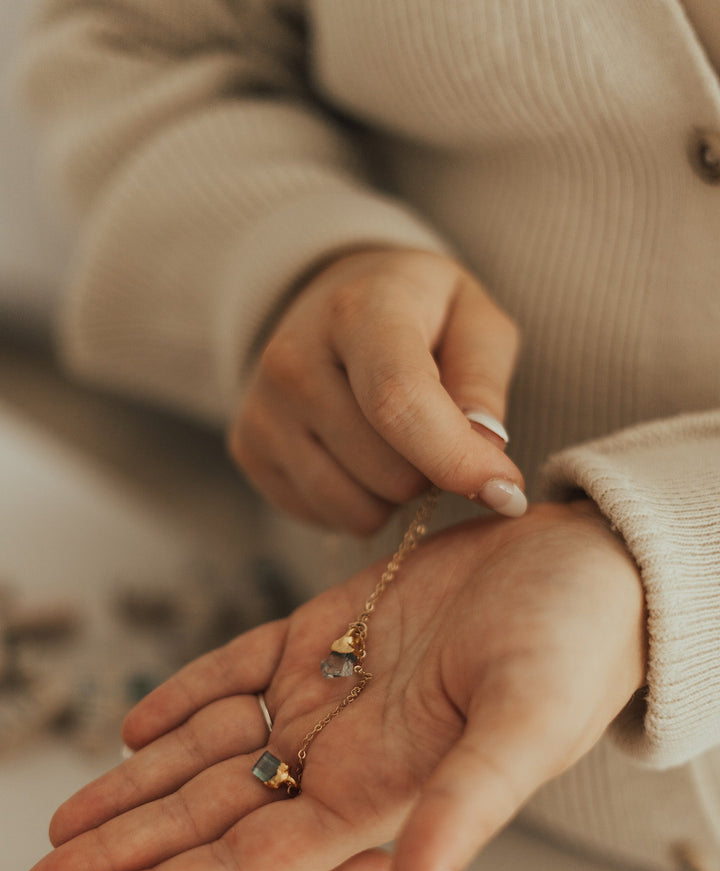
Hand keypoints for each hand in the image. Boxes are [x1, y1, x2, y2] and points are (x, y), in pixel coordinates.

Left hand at [20, 502, 645, 870]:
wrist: (584, 562)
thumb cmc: (573, 645)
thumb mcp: (524, 730)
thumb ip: (462, 820)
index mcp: (383, 792)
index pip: (249, 861)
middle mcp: (345, 754)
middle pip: (208, 814)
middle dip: (122, 850)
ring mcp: (329, 692)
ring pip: (209, 748)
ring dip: (135, 784)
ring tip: (66, 820)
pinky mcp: (326, 629)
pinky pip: (238, 669)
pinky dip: (185, 694)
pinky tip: (137, 724)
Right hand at [228, 248, 524, 533]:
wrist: (335, 300)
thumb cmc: (421, 313)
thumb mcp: (474, 319)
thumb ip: (484, 381)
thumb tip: (485, 453)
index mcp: (357, 310)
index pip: (399, 402)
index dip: (457, 460)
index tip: (507, 493)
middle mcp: (291, 358)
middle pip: (388, 472)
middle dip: (432, 472)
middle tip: (433, 430)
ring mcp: (261, 409)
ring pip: (357, 510)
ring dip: (393, 493)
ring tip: (392, 441)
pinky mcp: (248, 450)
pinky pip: (326, 518)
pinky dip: (356, 500)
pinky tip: (356, 452)